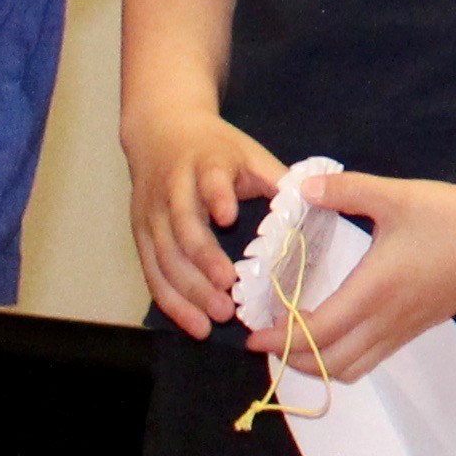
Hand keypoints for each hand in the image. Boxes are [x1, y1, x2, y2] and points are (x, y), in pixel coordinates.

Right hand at [125, 109, 285, 339]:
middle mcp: (172, 190)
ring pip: (165, 258)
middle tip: (230, 293)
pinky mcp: (139, 236)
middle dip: (205, 262)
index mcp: (204, 163)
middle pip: (183, 228)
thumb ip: (277, 179)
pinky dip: (173, 303)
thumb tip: (316, 205)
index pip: (209, 179)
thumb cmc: (215, 148)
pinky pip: (152, 275)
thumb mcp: (248, 153)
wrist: (161, 130)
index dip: (217, 196)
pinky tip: (196, 325)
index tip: (229, 217)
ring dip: (190, 291)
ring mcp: (151, 215)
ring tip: (219, 316)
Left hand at [248, 168, 455, 384]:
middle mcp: (387, 320)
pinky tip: (337, 332)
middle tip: (268, 338)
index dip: (281, 339)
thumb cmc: (447, 214)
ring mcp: (405, 329)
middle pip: (329, 363)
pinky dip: (345, 358)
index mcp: (375, 290)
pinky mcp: (419, 328)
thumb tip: (302, 187)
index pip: (317, 333)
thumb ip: (346, 190)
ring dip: (319, 363)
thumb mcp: (394, 194)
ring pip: (353, 368)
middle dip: (292, 358)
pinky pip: (373, 358)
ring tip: (298, 340)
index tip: (254, 333)